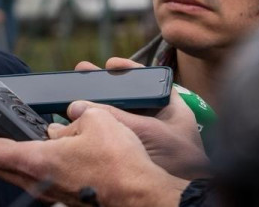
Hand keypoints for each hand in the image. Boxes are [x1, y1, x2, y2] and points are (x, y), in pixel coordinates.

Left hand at [0, 109, 187, 206]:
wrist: (141, 196)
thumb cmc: (120, 165)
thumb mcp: (97, 120)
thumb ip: (77, 115)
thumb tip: (70, 121)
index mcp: (38, 160)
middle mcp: (40, 182)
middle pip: (0, 166)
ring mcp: (54, 194)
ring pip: (22, 175)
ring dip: (17, 156)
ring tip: (28, 136)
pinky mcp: (68, 199)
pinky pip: (44, 180)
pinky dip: (40, 165)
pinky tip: (58, 152)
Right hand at [73, 57, 208, 179]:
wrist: (183, 194)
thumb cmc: (180, 159)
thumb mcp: (147, 131)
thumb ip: (114, 117)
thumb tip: (78, 107)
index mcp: (169, 103)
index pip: (146, 79)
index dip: (127, 70)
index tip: (109, 64)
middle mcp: (157, 116)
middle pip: (127, 96)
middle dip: (104, 86)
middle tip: (83, 74)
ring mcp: (146, 133)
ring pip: (118, 115)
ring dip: (97, 107)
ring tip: (75, 95)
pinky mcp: (135, 149)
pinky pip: (114, 133)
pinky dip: (99, 128)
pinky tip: (82, 123)